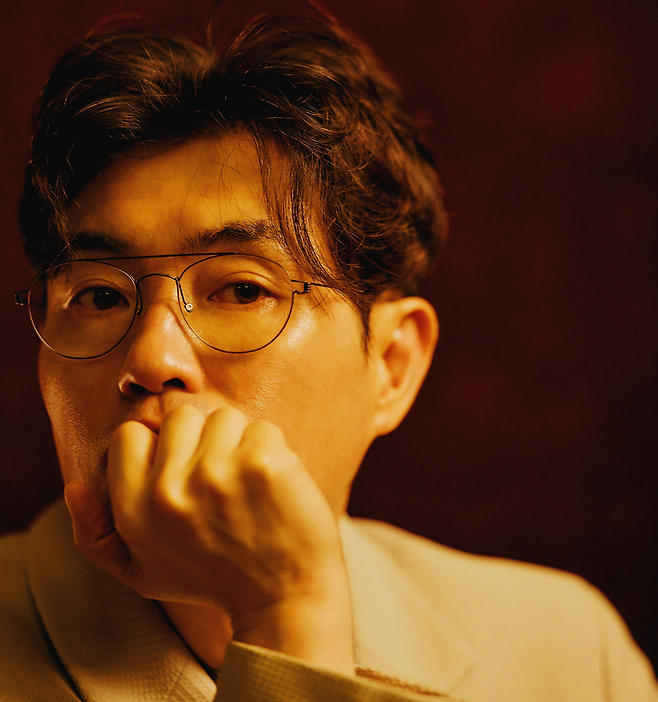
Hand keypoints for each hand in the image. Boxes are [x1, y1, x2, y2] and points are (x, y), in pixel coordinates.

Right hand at [64, 404, 353, 673]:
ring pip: (224, 417)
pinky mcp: (263, 464)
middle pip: (181, 416)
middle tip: (219, 481)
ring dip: (238, 443)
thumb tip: (74, 487)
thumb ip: (95, 534)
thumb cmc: (213, 579)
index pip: (130, 434)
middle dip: (202, 440)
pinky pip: (263, 429)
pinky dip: (272, 451)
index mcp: (135, 511)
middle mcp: (170, 490)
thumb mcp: (141, 572)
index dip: (158, 447)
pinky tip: (273, 486)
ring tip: (246, 484)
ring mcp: (218, 473)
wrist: (285, 600)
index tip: (181, 470)